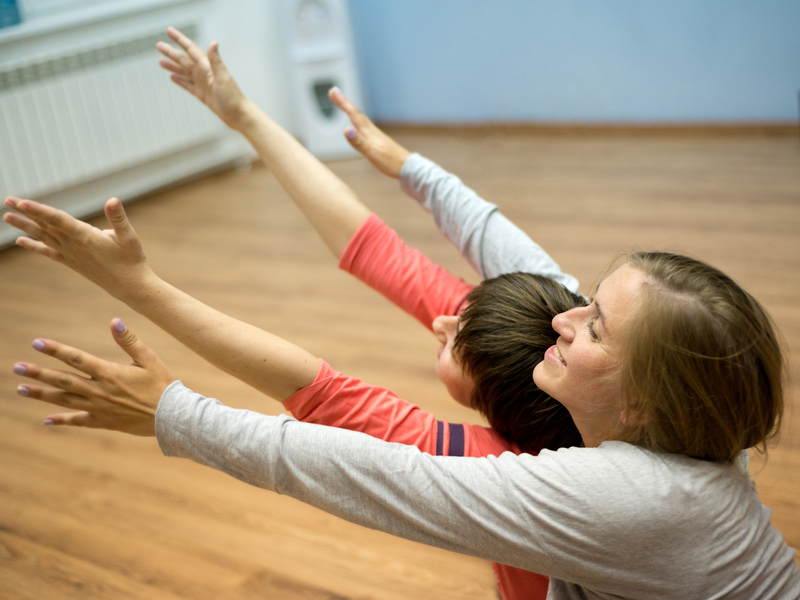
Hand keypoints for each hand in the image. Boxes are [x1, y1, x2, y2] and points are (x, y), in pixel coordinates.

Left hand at [3, 196, 154, 302]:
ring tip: (7, 217)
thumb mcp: (129, 237)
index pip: (57, 220)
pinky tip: (21, 241)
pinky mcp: (72, 262)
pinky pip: (48, 252)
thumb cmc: (132, 260)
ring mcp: (71, 255)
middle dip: (25, 213)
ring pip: (43, 237)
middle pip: (45, 226)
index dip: (38, 210)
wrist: (131, 287)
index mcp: (85, 237)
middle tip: (7, 200)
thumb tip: (113, 200)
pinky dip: (34, 246)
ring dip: (24, 227)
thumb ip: (119, 218)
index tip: (21, 202)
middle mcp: (73, 246)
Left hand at [12, 319, 174, 435]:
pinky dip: (62, 420)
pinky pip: (78, 421)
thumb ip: (129, 341)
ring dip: (41, 395)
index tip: (36, 343)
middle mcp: (99, 391)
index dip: (55, 350)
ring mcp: (99, 408)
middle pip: (62, 380)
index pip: (76, 358)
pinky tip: (47, 420)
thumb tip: (114, 321)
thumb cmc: (162, 385)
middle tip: (17, 367)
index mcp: (109, 372)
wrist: (171, 416)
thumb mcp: (149, 359)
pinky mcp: (103, 422)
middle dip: (38, 373)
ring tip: (21, 389)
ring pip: (64, 400)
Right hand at [157, 27, 250, 129]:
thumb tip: (214, 42)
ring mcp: (203, 84)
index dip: (180, 40)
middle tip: (158, 45)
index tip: (169, 31)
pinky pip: (187, 85)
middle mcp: (204, 73)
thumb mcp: (223, 77)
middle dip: (171, 52)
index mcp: (207, 67)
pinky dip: (179, 80)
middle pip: (184, 60)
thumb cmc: (233, 97)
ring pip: (184, 72)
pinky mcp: (202, 94)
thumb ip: (216, 61)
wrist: (238, 115)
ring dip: (172, 66)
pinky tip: (172, 77)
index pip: (190, 50)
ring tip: (160, 61)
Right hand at [328, 87, 410, 178]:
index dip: (342, 102)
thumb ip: (358, 142)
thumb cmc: (390, 162)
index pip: (353, 113)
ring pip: (359, 118)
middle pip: (355, 112)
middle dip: (343, 102)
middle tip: (333, 91)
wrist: (406, 167)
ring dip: (349, 110)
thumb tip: (346, 129)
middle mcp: (371, 130)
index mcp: (368, 132)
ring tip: (342, 104)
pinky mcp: (376, 140)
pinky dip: (356, 120)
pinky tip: (356, 124)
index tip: (333, 91)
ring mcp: (374, 134)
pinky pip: (363, 126)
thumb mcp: (372, 154)